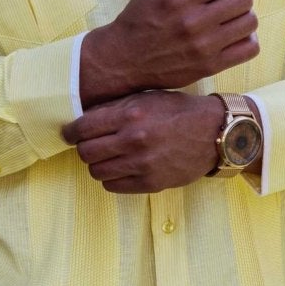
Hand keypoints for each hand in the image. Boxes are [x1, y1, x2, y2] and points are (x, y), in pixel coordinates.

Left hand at [61, 91, 226, 193]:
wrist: (214, 133)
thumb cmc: (178, 112)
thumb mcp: (147, 98)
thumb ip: (115, 108)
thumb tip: (84, 118)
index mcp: (131, 114)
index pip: (83, 128)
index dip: (71, 132)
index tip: (70, 134)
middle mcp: (134, 140)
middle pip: (85, 152)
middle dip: (83, 148)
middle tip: (90, 146)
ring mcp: (142, 164)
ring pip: (96, 171)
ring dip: (98, 165)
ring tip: (108, 158)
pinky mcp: (151, 183)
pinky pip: (113, 186)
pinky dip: (111, 178)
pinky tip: (121, 169)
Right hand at [78, 0, 258, 104]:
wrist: (125, 59)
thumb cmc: (140, 17)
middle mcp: (194, 22)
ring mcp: (204, 47)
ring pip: (249, 23)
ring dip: (247, 13)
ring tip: (235, 12)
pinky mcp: (209, 67)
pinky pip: (248, 50)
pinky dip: (250, 38)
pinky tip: (236, 33)